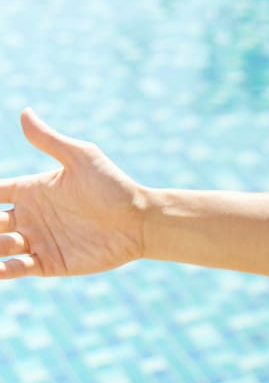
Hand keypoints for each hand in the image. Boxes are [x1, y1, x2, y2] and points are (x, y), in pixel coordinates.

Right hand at [0, 110, 148, 279]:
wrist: (140, 222)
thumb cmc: (113, 186)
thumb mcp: (81, 159)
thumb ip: (49, 140)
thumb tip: (25, 112)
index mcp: (32, 190)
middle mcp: (29, 216)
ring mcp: (37, 241)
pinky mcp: (48, 263)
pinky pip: (16, 269)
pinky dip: (2, 270)